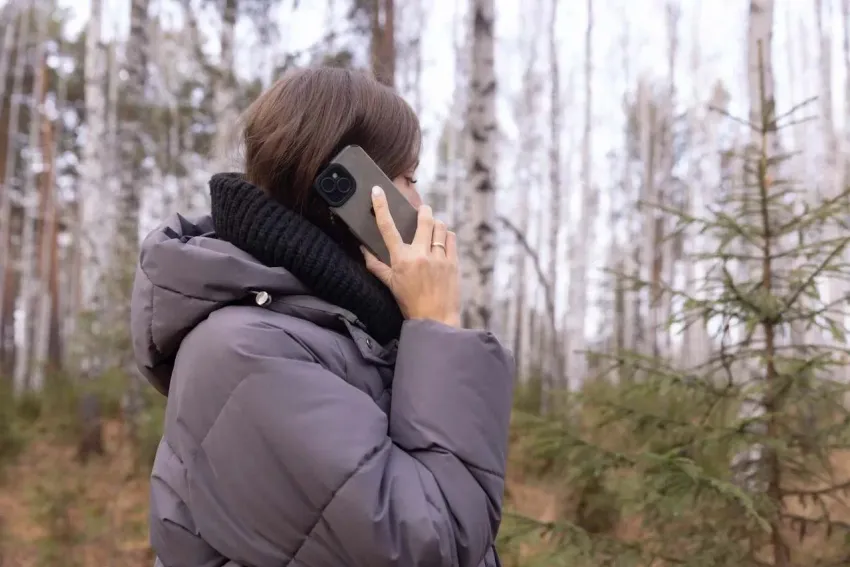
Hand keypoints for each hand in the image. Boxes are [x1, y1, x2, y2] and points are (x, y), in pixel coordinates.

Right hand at [363, 185, 460, 327]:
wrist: (435, 319)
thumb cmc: (410, 303)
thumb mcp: (389, 284)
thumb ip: (375, 265)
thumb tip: (362, 249)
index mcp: (401, 260)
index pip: (387, 228)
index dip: (381, 207)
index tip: (377, 192)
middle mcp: (420, 255)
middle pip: (423, 220)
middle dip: (423, 211)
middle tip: (421, 211)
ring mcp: (439, 258)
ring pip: (440, 227)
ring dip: (436, 224)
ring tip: (432, 229)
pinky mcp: (453, 262)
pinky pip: (451, 238)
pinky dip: (446, 235)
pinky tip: (442, 241)